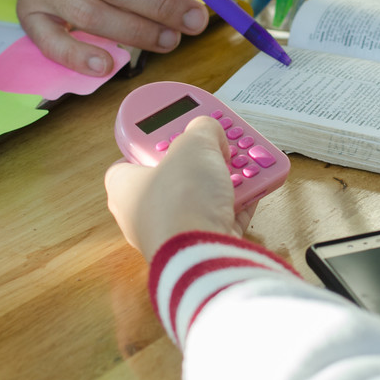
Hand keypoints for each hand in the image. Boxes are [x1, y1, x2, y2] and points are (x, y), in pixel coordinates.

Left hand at [105, 117, 254, 259]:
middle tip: (219, 143)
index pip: (134, 154)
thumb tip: (212, 134)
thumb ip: (203, 128)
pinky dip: (238, 202)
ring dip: (226, 178)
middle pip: (176, 173)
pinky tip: (256, 186)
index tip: (181, 125)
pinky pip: (220, 216)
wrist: (204, 254)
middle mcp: (142, 213)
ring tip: (244, 162)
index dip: (159, 137)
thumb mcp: (194, 143)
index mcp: (124, 186)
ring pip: (201, 196)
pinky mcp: (199, 247)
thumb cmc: (183, 200)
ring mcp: (172, 232)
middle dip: (203, 157)